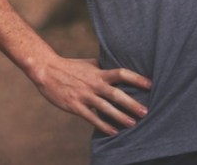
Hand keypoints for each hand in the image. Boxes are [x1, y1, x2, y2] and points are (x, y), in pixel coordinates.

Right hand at [31, 56, 151, 135]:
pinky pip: (92, 118)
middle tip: (146, 111)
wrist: (47, 70)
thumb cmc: (70, 66)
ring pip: (106, 108)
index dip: (136, 78)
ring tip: (133, 124)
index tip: (150, 84)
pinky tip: (113, 132)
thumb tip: (119, 69)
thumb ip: (104, 68)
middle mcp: (93, 84)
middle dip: (132, 103)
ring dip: (120, 117)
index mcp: (98, 72)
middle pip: (117, 94)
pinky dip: (103, 126)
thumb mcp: (89, 63)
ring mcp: (84, 96)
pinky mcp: (75, 106)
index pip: (121, 73)